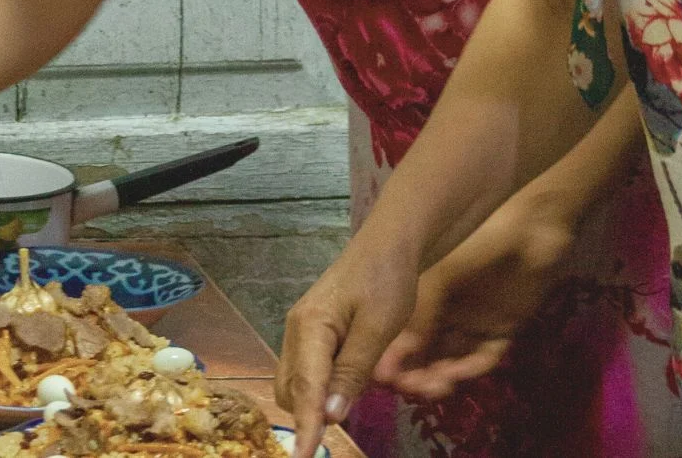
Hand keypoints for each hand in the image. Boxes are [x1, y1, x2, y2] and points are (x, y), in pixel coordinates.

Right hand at [276, 236, 419, 457]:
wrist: (389, 244)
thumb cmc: (387, 279)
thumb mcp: (378, 327)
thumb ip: (352, 372)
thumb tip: (329, 415)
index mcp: (310, 327)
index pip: (305, 388)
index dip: (306, 427)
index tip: (304, 457)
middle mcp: (297, 330)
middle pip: (292, 390)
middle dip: (308, 414)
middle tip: (339, 429)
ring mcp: (302, 330)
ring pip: (297, 383)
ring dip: (314, 402)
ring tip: (345, 405)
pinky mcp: (312, 332)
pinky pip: (308, 370)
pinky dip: (321, 386)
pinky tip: (345, 386)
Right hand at [373, 191, 575, 400]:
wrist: (530, 225)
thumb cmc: (476, 241)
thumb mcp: (438, 275)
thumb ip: (419, 316)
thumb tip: (394, 356)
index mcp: (426, 293)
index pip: (405, 334)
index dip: (393, 357)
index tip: (382, 378)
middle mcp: (447, 309)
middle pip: (428, 352)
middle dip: (415, 373)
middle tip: (407, 390)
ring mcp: (475, 319)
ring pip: (453, 358)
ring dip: (439, 377)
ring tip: (429, 389)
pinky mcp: (503, 327)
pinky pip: (484, 355)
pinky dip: (468, 369)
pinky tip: (454, 376)